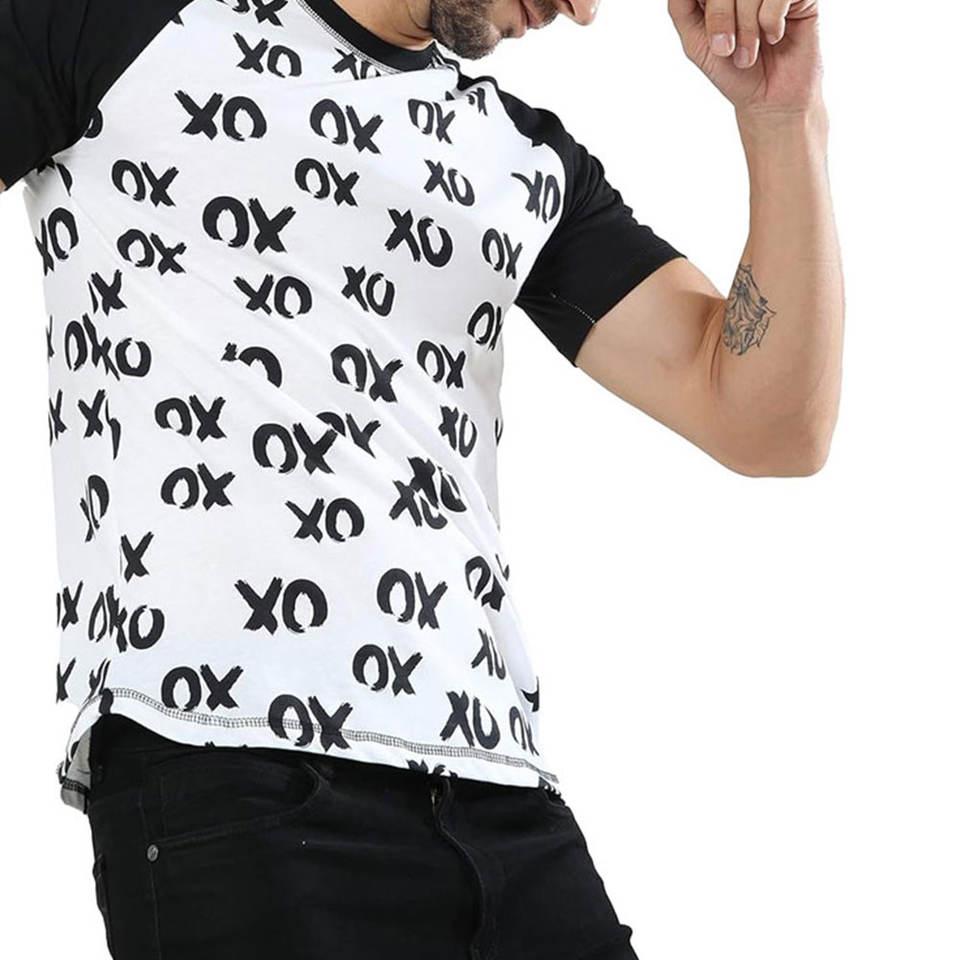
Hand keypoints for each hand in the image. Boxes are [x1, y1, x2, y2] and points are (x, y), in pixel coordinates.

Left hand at [668, 0, 823, 120]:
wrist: (768, 101)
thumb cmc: (733, 72)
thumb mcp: (696, 42)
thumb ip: (681, 7)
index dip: (711, 10)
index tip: (710, 37)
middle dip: (720, 17)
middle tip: (725, 49)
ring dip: (746, 27)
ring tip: (748, 55)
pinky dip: (770, 22)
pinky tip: (774, 37)